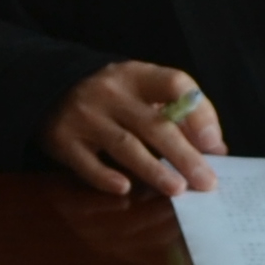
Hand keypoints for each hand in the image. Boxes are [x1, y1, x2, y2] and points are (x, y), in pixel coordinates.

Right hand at [43, 61, 224, 197]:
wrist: (47, 85)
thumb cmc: (111, 96)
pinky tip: (124, 188)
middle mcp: (111, 93)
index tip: (213, 143)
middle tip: (206, 182)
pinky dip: (104, 176)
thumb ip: (178, 116)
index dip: (198, 112)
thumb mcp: (141, 92)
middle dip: (183, 154)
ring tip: (177, 189)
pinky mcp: (62, 139)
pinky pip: (86, 162)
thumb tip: (216, 150)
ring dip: (153, 169)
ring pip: (124, 145)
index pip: (174, 84)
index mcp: (137, 76)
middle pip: (153, 124)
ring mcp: (84, 115)